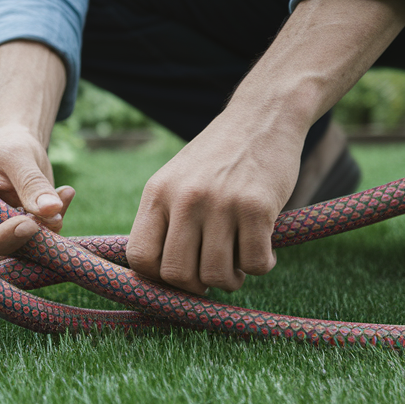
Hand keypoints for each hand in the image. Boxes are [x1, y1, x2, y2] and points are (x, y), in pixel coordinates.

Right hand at [0, 40, 71, 258]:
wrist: (19, 148)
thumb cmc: (9, 146)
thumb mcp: (18, 157)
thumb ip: (31, 183)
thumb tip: (52, 211)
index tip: (29, 224)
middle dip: (25, 241)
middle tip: (53, 217)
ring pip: (17, 256)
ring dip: (45, 234)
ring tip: (63, 194)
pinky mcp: (16, 242)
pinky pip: (37, 247)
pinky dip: (55, 226)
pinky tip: (66, 194)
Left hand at [128, 126, 302, 294]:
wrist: (262, 116)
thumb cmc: (218, 157)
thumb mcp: (178, 179)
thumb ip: (165, 220)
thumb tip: (160, 280)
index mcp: (157, 193)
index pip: (140, 258)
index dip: (158, 279)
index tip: (179, 277)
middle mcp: (185, 198)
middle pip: (177, 275)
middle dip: (197, 287)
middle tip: (213, 274)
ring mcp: (221, 203)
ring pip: (217, 276)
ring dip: (231, 279)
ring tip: (239, 261)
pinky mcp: (258, 207)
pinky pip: (255, 264)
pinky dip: (262, 266)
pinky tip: (264, 249)